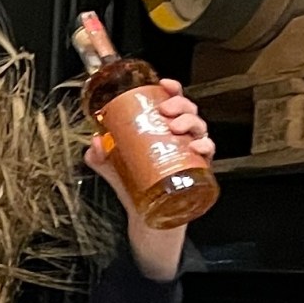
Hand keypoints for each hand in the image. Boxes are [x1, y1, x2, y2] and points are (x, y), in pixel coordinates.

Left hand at [82, 78, 213, 188]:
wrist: (145, 218)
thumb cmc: (134, 187)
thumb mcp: (111, 167)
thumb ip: (99, 155)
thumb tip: (95, 141)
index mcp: (162, 130)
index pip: (171, 103)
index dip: (172, 90)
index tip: (163, 84)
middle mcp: (179, 138)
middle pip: (188, 111)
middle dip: (180, 104)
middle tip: (165, 110)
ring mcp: (190, 153)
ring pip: (200, 128)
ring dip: (190, 122)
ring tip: (175, 127)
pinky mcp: (198, 170)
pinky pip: (208, 153)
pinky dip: (205, 146)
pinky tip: (195, 146)